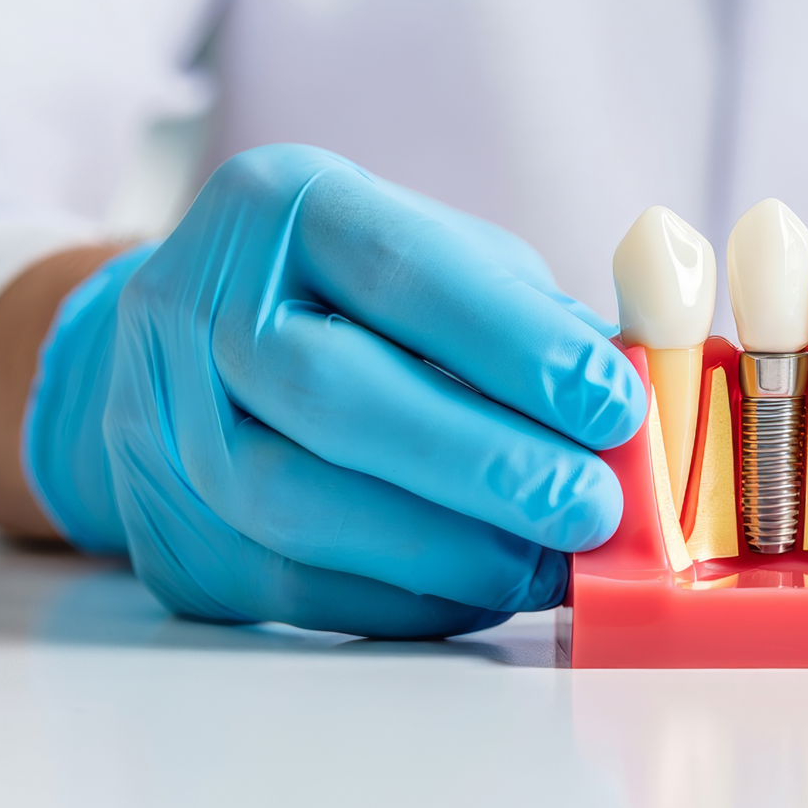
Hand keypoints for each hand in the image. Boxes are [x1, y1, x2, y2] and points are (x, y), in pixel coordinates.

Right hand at [23, 144, 645, 636]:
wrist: (182, 353)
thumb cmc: (352, 302)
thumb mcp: (440, 265)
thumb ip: (535, 320)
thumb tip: (644, 401)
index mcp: (284, 208)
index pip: (402, 272)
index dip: (517, 346)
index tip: (616, 405)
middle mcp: (197, 305)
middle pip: (333, 393)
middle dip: (482, 462)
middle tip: (592, 507)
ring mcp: (164, 423)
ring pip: (297, 503)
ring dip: (446, 549)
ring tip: (549, 565)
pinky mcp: (168, 530)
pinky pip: (289, 586)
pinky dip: (402, 598)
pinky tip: (482, 591)